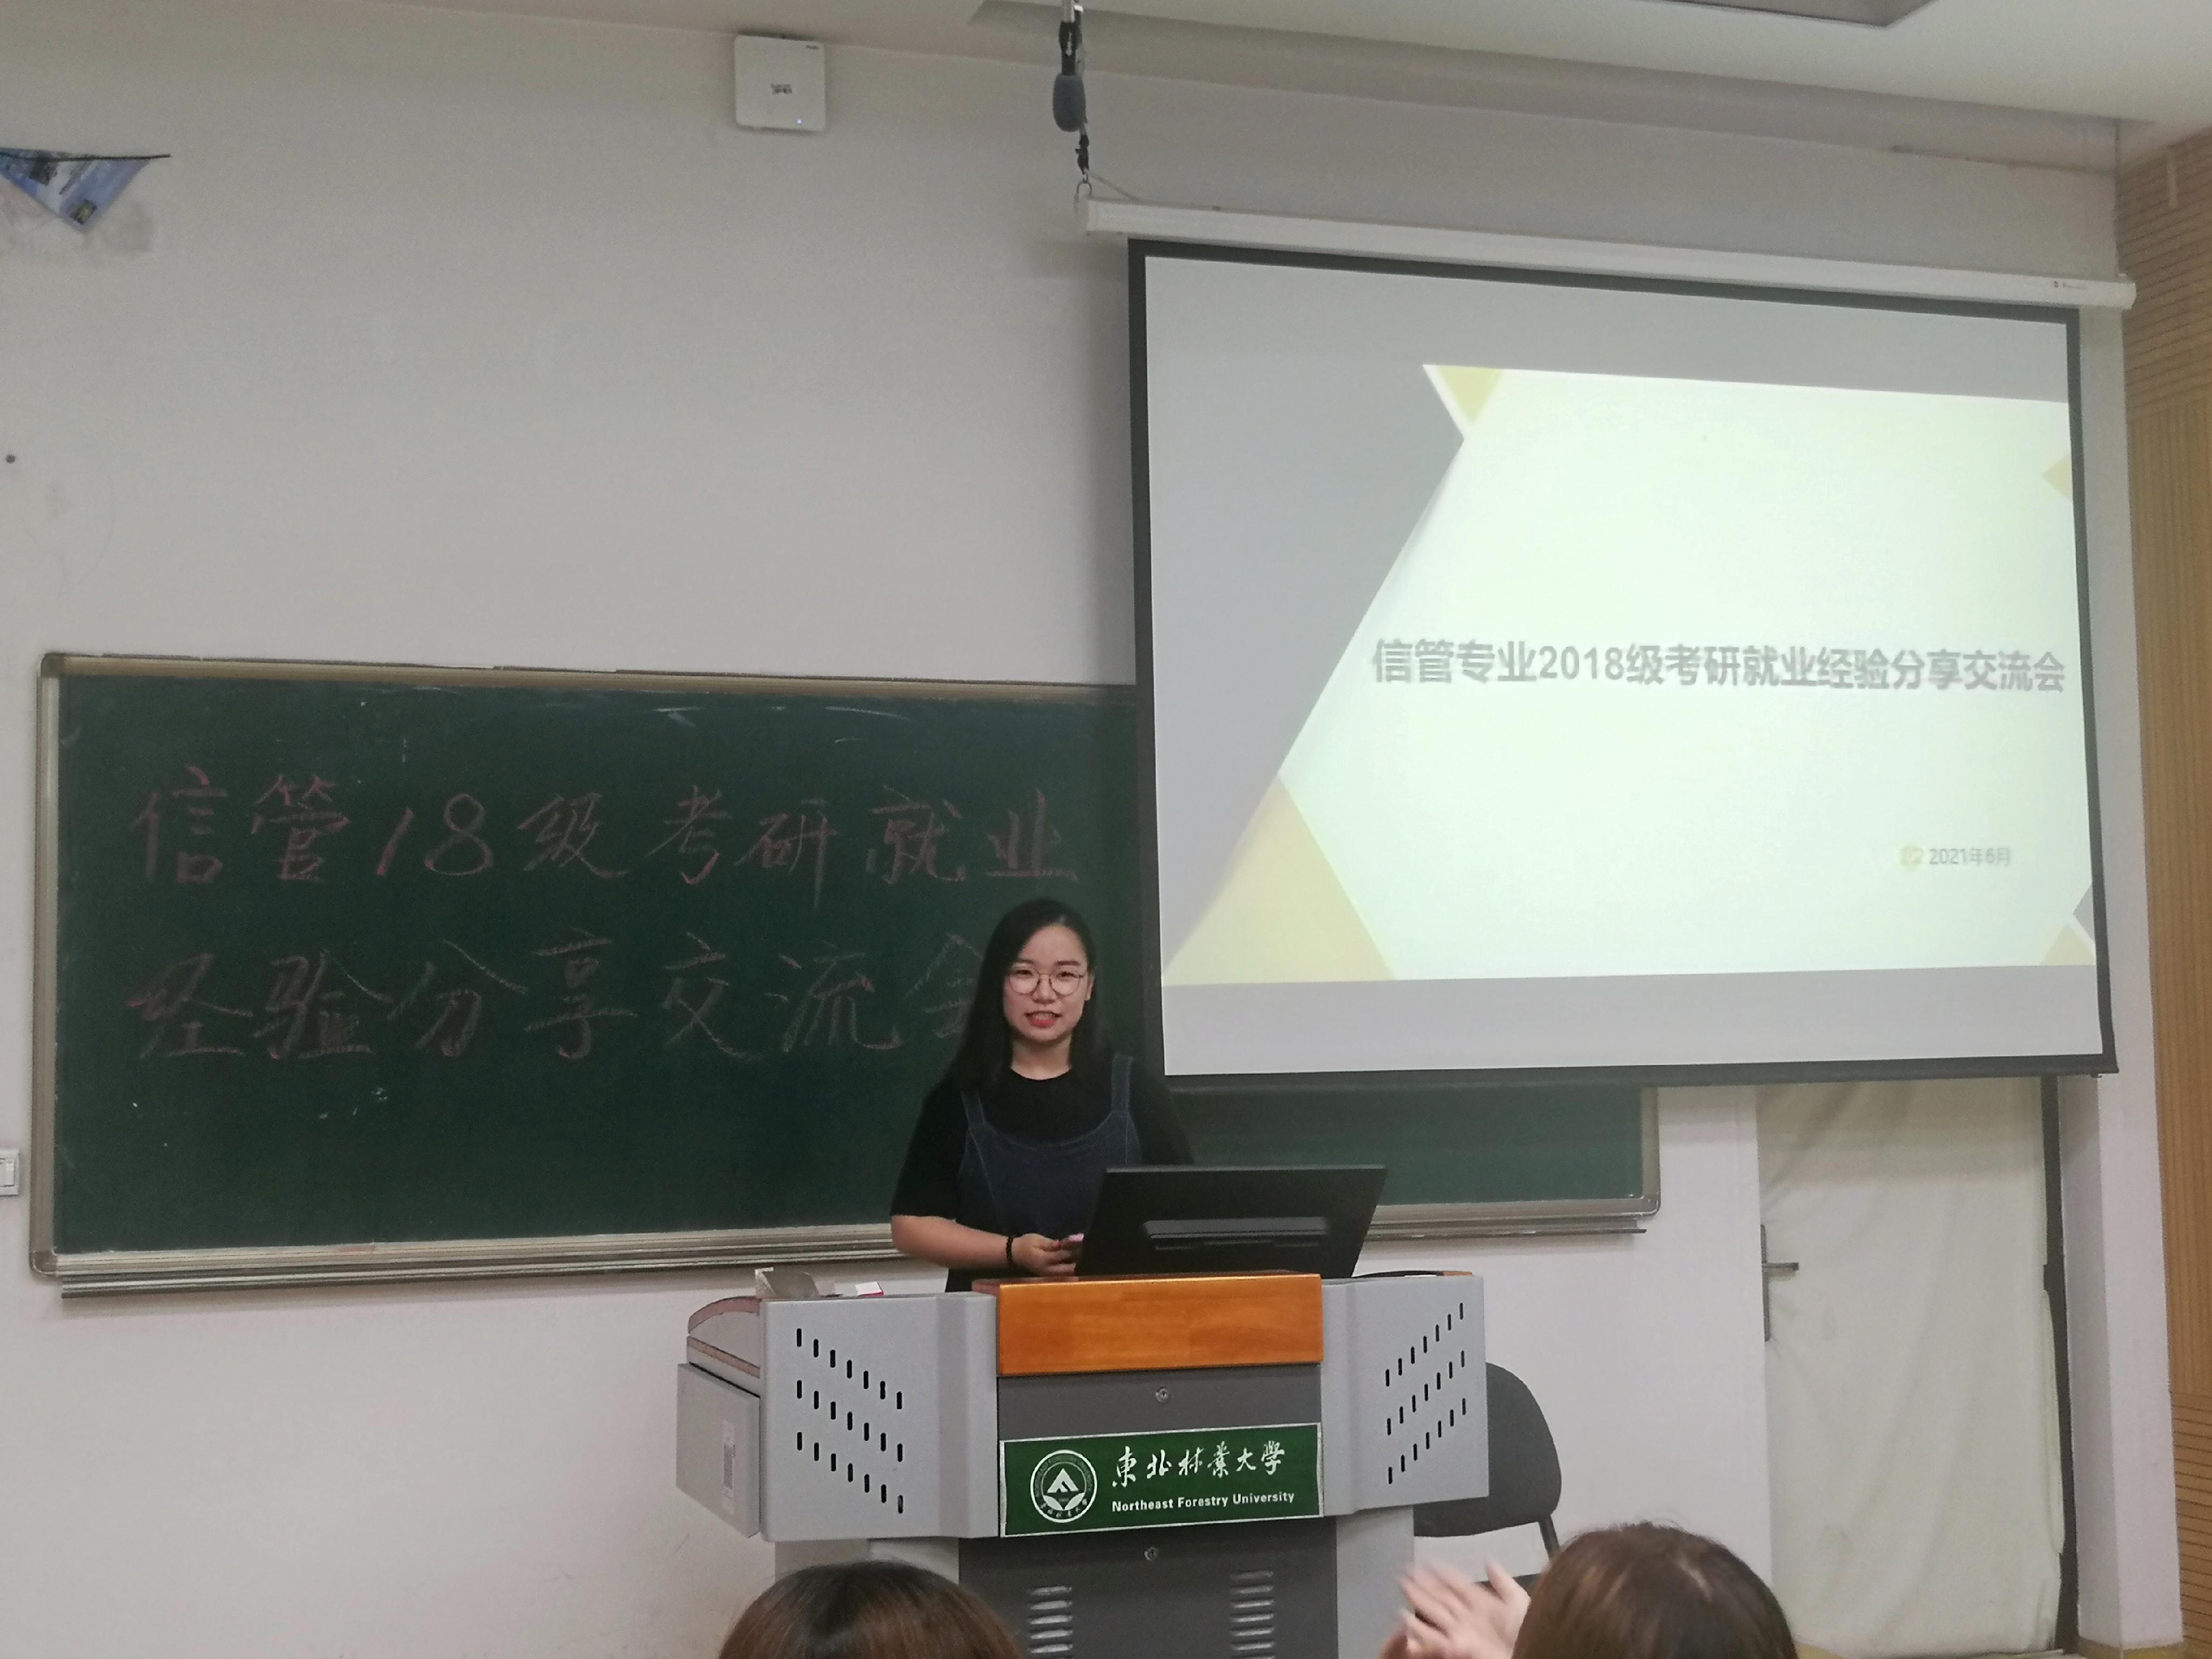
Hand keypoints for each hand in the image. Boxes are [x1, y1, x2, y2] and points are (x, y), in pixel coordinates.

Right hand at [1009, 1233, 1078, 1276]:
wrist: (1014, 1255)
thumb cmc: (1025, 1245)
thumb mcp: (1036, 1240)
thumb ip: (1050, 1244)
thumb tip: (1062, 1244)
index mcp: (1044, 1260)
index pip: (1063, 1254)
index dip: (1073, 1245)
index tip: (1082, 1238)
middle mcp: (1049, 1271)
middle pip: (1069, 1269)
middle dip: (1079, 1259)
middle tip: (1086, 1249)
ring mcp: (1050, 1276)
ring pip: (1068, 1274)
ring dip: (1076, 1266)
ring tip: (1084, 1256)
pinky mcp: (1051, 1276)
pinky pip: (1064, 1276)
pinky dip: (1071, 1271)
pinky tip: (1078, 1265)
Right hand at [1393, 1563, 1527, 1658]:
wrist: (1531, 1652)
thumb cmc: (1528, 1632)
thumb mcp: (1518, 1601)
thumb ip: (1502, 1581)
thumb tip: (1488, 1560)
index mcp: (1484, 1605)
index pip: (1458, 1585)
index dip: (1442, 1573)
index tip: (1426, 1561)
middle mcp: (1469, 1618)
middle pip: (1441, 1598)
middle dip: (1423, 1584)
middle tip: (1405, 1570)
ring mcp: (1461, 1633)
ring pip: (1434, 1613)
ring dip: (1418, 1600)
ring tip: (1402, 1585)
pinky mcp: (1456, 1649)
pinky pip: (1432, 1637)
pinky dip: (1417, 1628)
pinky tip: (1404, 1617)